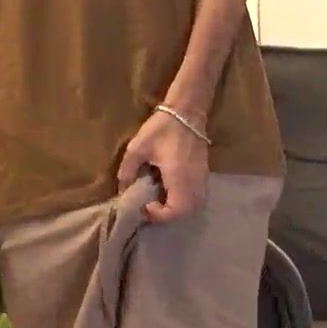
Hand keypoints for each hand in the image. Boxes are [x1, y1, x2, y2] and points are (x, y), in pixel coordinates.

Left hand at [116, 107, 208, 223]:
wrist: (187, 111)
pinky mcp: (204, 172)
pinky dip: (185, 200)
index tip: (145, 205)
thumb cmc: (162, 128)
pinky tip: (171, 190)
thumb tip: (122, 188)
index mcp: (179, 177)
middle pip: (188, 212)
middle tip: (152, 207)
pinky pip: (198, 195)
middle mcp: (194, 181)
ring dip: (179, 209)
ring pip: (196, 205)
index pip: (176, 210)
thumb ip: (128, 169)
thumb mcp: (138, 147)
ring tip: (161, 201)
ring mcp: (201, 177)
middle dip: (169, 215)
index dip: (160, 215)